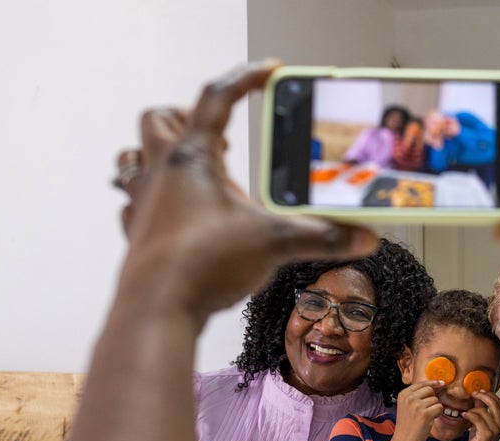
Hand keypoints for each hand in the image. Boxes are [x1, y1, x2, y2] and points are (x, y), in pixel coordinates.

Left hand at [114, 60, 378, 321]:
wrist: (157, 309)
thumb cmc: (203, 264)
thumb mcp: (275, 244)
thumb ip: (323, 237)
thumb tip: (365, 237)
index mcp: (193, 158)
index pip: (216, 99)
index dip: (246, 79)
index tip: (270, 71)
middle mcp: (161, 172)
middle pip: (159, 120)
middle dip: (188, 117)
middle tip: (224, 134)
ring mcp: (144, 203)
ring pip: (135, 158)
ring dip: (161, 155)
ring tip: (198, 170)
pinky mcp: (138, 235)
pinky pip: (135, 204)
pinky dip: (154, 201)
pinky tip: (178, 215)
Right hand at [387, 380, 441, 440]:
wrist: (404, 440)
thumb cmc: (408, 424)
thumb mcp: (407, 406)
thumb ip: (417, 395)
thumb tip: (437, 385)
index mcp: (403, 394)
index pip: (421, 383)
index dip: (433, 383)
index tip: (441, 383)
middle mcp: (409, 398)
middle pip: (430, 390)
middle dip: (432, 398)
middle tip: (428, 409)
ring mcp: (417, 405)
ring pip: (435, 399)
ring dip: (435, 407)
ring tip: (426, 416)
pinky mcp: (425, 414)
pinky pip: (439, 407)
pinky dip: (438, 413)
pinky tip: (430, 419)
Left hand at [463, 390, 499, 440]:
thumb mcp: (481, 422)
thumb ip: (482, 409)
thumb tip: (478, 395)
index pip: (499, 402)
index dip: (489, 394)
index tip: (479, 391)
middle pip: (494, 403)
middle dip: (482, 396)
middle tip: (473, 394)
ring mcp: (495, 430)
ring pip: (483, 411)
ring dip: (472, 409)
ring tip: (466, 413)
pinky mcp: (487, 434)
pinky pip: (476, 418)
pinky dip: (469, 414)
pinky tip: (463, 416)